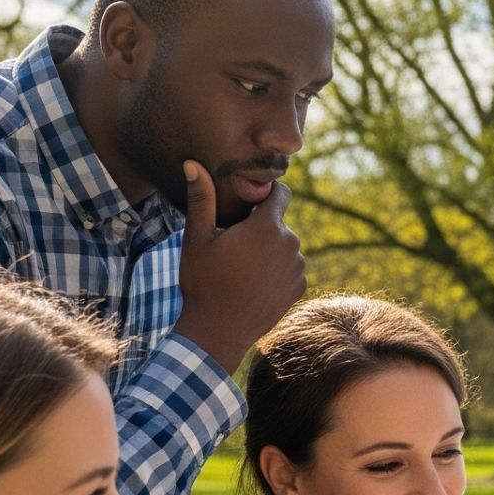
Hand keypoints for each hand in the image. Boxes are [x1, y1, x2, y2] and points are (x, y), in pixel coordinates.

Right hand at [173, 163, 304, 369]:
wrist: (218, 331)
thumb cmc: (203, 282)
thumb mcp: (197, 238)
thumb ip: (201, 198)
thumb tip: (192, 163)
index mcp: (268, 226)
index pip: (280, 193)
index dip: (263, 194)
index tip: (246, 203)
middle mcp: (292, 243)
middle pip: (279, 222)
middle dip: (260, 227)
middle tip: (232, 245)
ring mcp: (299, 267)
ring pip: (285, 246)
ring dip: (268, 250)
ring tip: (241, 268)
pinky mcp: (301, 286)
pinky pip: (290, 268)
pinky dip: (275, 270)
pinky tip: (253, 283)